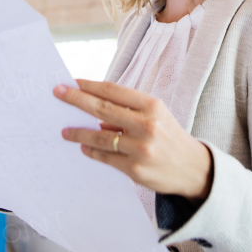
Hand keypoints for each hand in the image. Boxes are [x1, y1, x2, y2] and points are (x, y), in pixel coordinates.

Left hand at [54, 80, 212, 200]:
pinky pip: (106, 157)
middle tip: (58, 93)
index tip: (72, 81)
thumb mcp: (158, 116)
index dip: (90, 85)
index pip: (114, 91)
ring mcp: (141, 148)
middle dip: (76, 99)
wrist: (193, 169)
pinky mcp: (135, 169)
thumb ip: (129, 111)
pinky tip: (82, 146)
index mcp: (152, 106)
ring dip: (79, 132)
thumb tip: (96, 113)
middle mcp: (147, 125)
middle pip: (102, 108)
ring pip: (101, 136)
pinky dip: (92, 151)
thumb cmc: (171, 137)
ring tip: (64, 130)